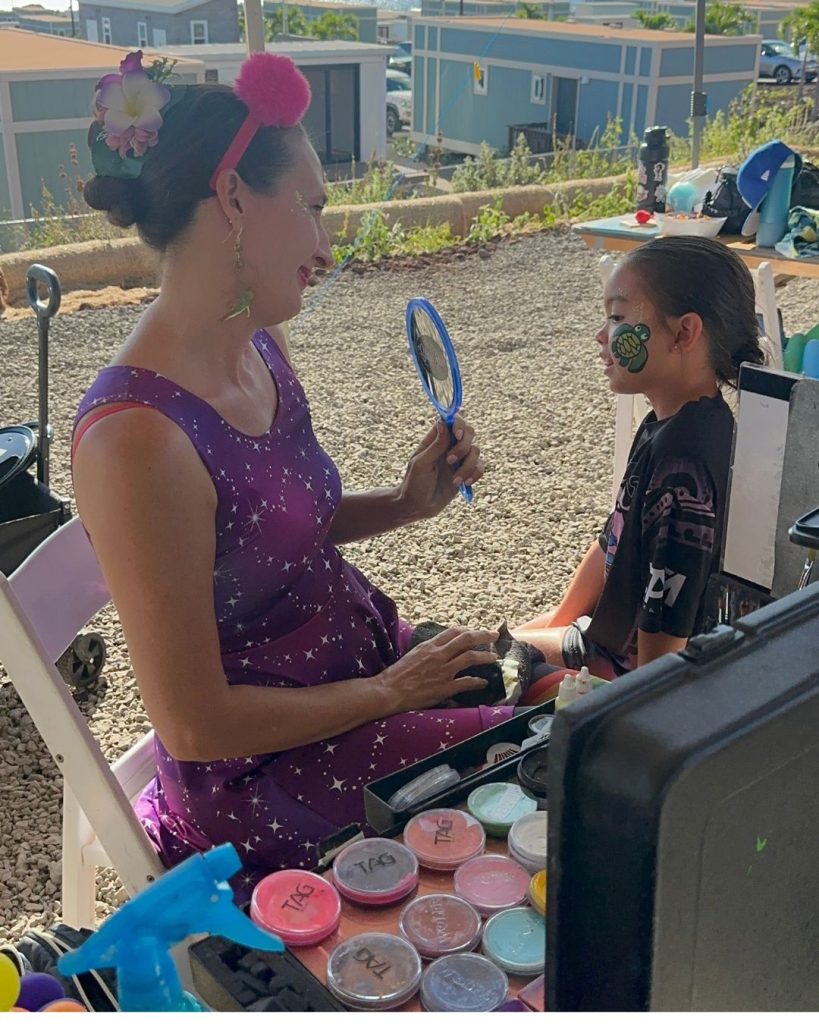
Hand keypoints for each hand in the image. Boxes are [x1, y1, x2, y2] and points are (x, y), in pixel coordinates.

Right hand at [376, 628, 498, 713]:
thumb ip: (428, 650)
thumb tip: (439, 649)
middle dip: (483, 636)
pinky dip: (477, 682)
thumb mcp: (412, 655)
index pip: (452, 632)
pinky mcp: (444, 688)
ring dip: (485, 657)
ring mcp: (442, 671)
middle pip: (466, 639)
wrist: (388, 691)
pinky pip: (466, 682)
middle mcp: (438, 655)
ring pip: (470, 658)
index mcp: (429, 646)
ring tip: (494, 658)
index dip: (466, 631)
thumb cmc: (396, 675)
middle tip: (494, 635)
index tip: (474, 632)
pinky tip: (483, 683)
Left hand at [398, 415, 484, 519]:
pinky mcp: (466, 472)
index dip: (458, 424)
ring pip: (475, 451)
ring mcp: (459, 459)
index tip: (457, 435)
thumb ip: (435, 445)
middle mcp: (449, 446)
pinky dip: (475, 474)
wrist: (418, 507)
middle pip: (468, 433)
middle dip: (463, 446)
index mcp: (435, 440)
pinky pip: (480, 467)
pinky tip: (464, 484)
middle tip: (450, 460)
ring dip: (467, 466)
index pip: (451, 422)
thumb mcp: (421, 464)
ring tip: (455, 481)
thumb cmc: (414, 483)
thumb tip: (443, 423)